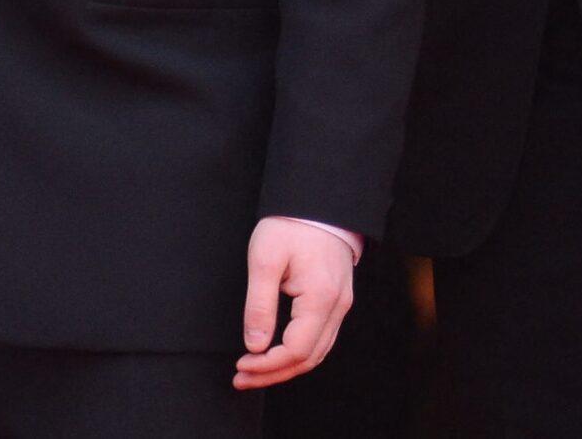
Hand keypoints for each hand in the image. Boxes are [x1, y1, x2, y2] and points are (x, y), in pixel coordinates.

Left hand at [232, 218, 353, 389]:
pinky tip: (276, 354)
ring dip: (285, 368)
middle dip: (273, 374)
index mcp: (320, 298)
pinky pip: (321, 338)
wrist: (318, 201)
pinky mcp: (337, 300)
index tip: (241, 364)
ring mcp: (341, 304)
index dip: (267, 365)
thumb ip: (259, 306)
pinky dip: (298, 353)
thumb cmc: (290, 225)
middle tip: (241, 379)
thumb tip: (255, 345)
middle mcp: (337, 307)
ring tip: (253, 372)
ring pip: (317, 352)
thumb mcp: (265, 260)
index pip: (296, 350)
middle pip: (308, 358)